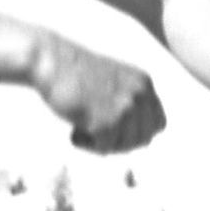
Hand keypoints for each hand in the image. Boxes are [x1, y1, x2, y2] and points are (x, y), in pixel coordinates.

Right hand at [29, 33, 166, 154]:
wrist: (50, 62)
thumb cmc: (74, 73)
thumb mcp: (113, 81)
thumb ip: (130, 101)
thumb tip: (143, 139)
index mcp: (143, 83)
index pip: (158, 123)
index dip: (138, 133)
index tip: (116, 131)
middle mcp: (139, 95)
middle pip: (143, 139)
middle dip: (120, 142)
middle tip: (96, 134)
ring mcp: (124, 108)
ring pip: (124, 146)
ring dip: (102, 143)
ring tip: (81, 128)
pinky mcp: (106, 122)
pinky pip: (103, 148)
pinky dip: (86, 144)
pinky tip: (73, 130)